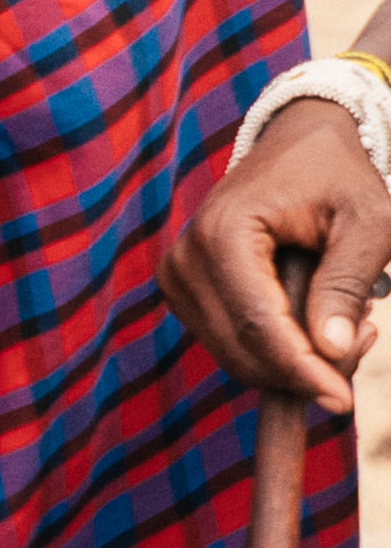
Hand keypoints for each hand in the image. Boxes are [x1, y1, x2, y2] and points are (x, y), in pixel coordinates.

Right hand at [160, 91, 390, 416]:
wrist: (297, 145)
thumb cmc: (338, 178)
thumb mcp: (368, 222)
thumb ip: (345, 282)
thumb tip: (329, 349)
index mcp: (225, 231)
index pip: (257, 323)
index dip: (302, 370)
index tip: (343, 402)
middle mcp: (187, 255)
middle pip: (241, 348)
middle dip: (304, 368)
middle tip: (365, 335)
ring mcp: (178, 273)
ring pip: (232, 353)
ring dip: (291, 361)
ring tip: (345, 321)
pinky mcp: (184, 287)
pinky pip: (227, 342)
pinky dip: (271, 351)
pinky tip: (312, 323)